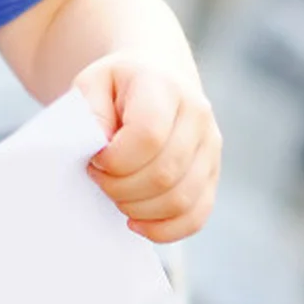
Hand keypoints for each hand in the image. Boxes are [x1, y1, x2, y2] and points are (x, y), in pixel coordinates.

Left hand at [72, 51, 220, 242]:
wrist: (155, 75)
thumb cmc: (116, 85)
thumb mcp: (92, 83)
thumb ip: (90, 112)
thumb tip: (100, 149)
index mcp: (164, 87)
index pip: (148, 136)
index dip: (116, 159)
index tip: (94, 159)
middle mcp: (197, 116)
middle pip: (164, 173)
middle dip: (121, 188)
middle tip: (98, 178)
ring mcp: (211, 147)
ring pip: (181, 199)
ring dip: (139, 209)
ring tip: (115, 194)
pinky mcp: (213, 174)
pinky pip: (197, 215)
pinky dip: (165, 229)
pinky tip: (137, 223)